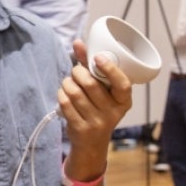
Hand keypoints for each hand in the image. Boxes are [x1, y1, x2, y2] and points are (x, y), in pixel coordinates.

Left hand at [60, 40, 132, 175]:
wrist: (92, 143)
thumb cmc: (97, 108)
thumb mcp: (101, 90)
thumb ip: (90, 66)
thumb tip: (78, 42)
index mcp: (124, 101)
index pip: (122, 84)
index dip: (110, 69)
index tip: (98, 57)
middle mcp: (113, 113)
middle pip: (91, 84)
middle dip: (78, 72)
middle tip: (76, 72)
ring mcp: (97, 123)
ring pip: (75, 93)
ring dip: (67, 83)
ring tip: (68, 83)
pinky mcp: (81, 129)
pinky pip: (65, 104)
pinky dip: (61, 94)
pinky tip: (64, 94)